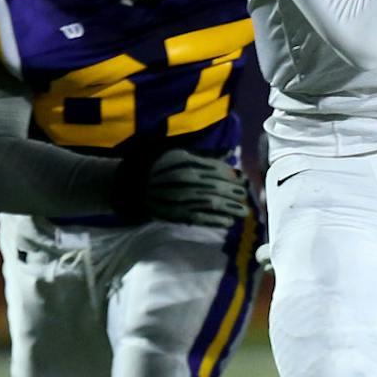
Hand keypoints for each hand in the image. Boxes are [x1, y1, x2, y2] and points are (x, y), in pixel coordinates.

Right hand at [115, 148, 249, 227]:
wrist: (131, 185)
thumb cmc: (158, 166)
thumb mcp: (178, 153)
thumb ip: (204, 156)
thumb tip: (229, 154)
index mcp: (187, 162)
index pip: (216, 170)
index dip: (231, 176)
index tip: (241, 180)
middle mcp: (186, 179)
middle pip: (217, 187)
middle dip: (234, 193)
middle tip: (244, 196)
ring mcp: (181, 197)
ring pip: (212, 204)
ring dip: (230, 209)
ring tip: (243, 212)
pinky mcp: (176, 213)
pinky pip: (200, 218)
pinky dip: (215, 221)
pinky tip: (228, 223)